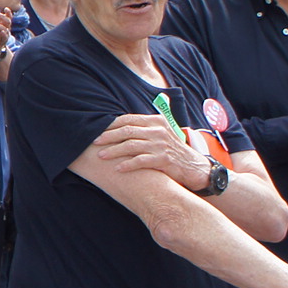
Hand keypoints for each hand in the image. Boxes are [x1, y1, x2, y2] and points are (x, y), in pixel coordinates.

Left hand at [93, 112, 210, 190]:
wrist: (193, 167)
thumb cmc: (172, 151)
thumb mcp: (160, 134)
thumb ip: (144, 129)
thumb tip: (118, 128)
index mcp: (156, 121)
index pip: (128, 119)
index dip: (111, 125)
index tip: (97, 130)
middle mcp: (158, 130)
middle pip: (127, 131)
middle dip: (108, 137)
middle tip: (94, 142)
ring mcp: (161, 145)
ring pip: (131, 145)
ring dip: (113, 151)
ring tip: (101, 156)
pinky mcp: (163, 159)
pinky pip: (140, 161)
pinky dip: (127, 164)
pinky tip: (118, 169)